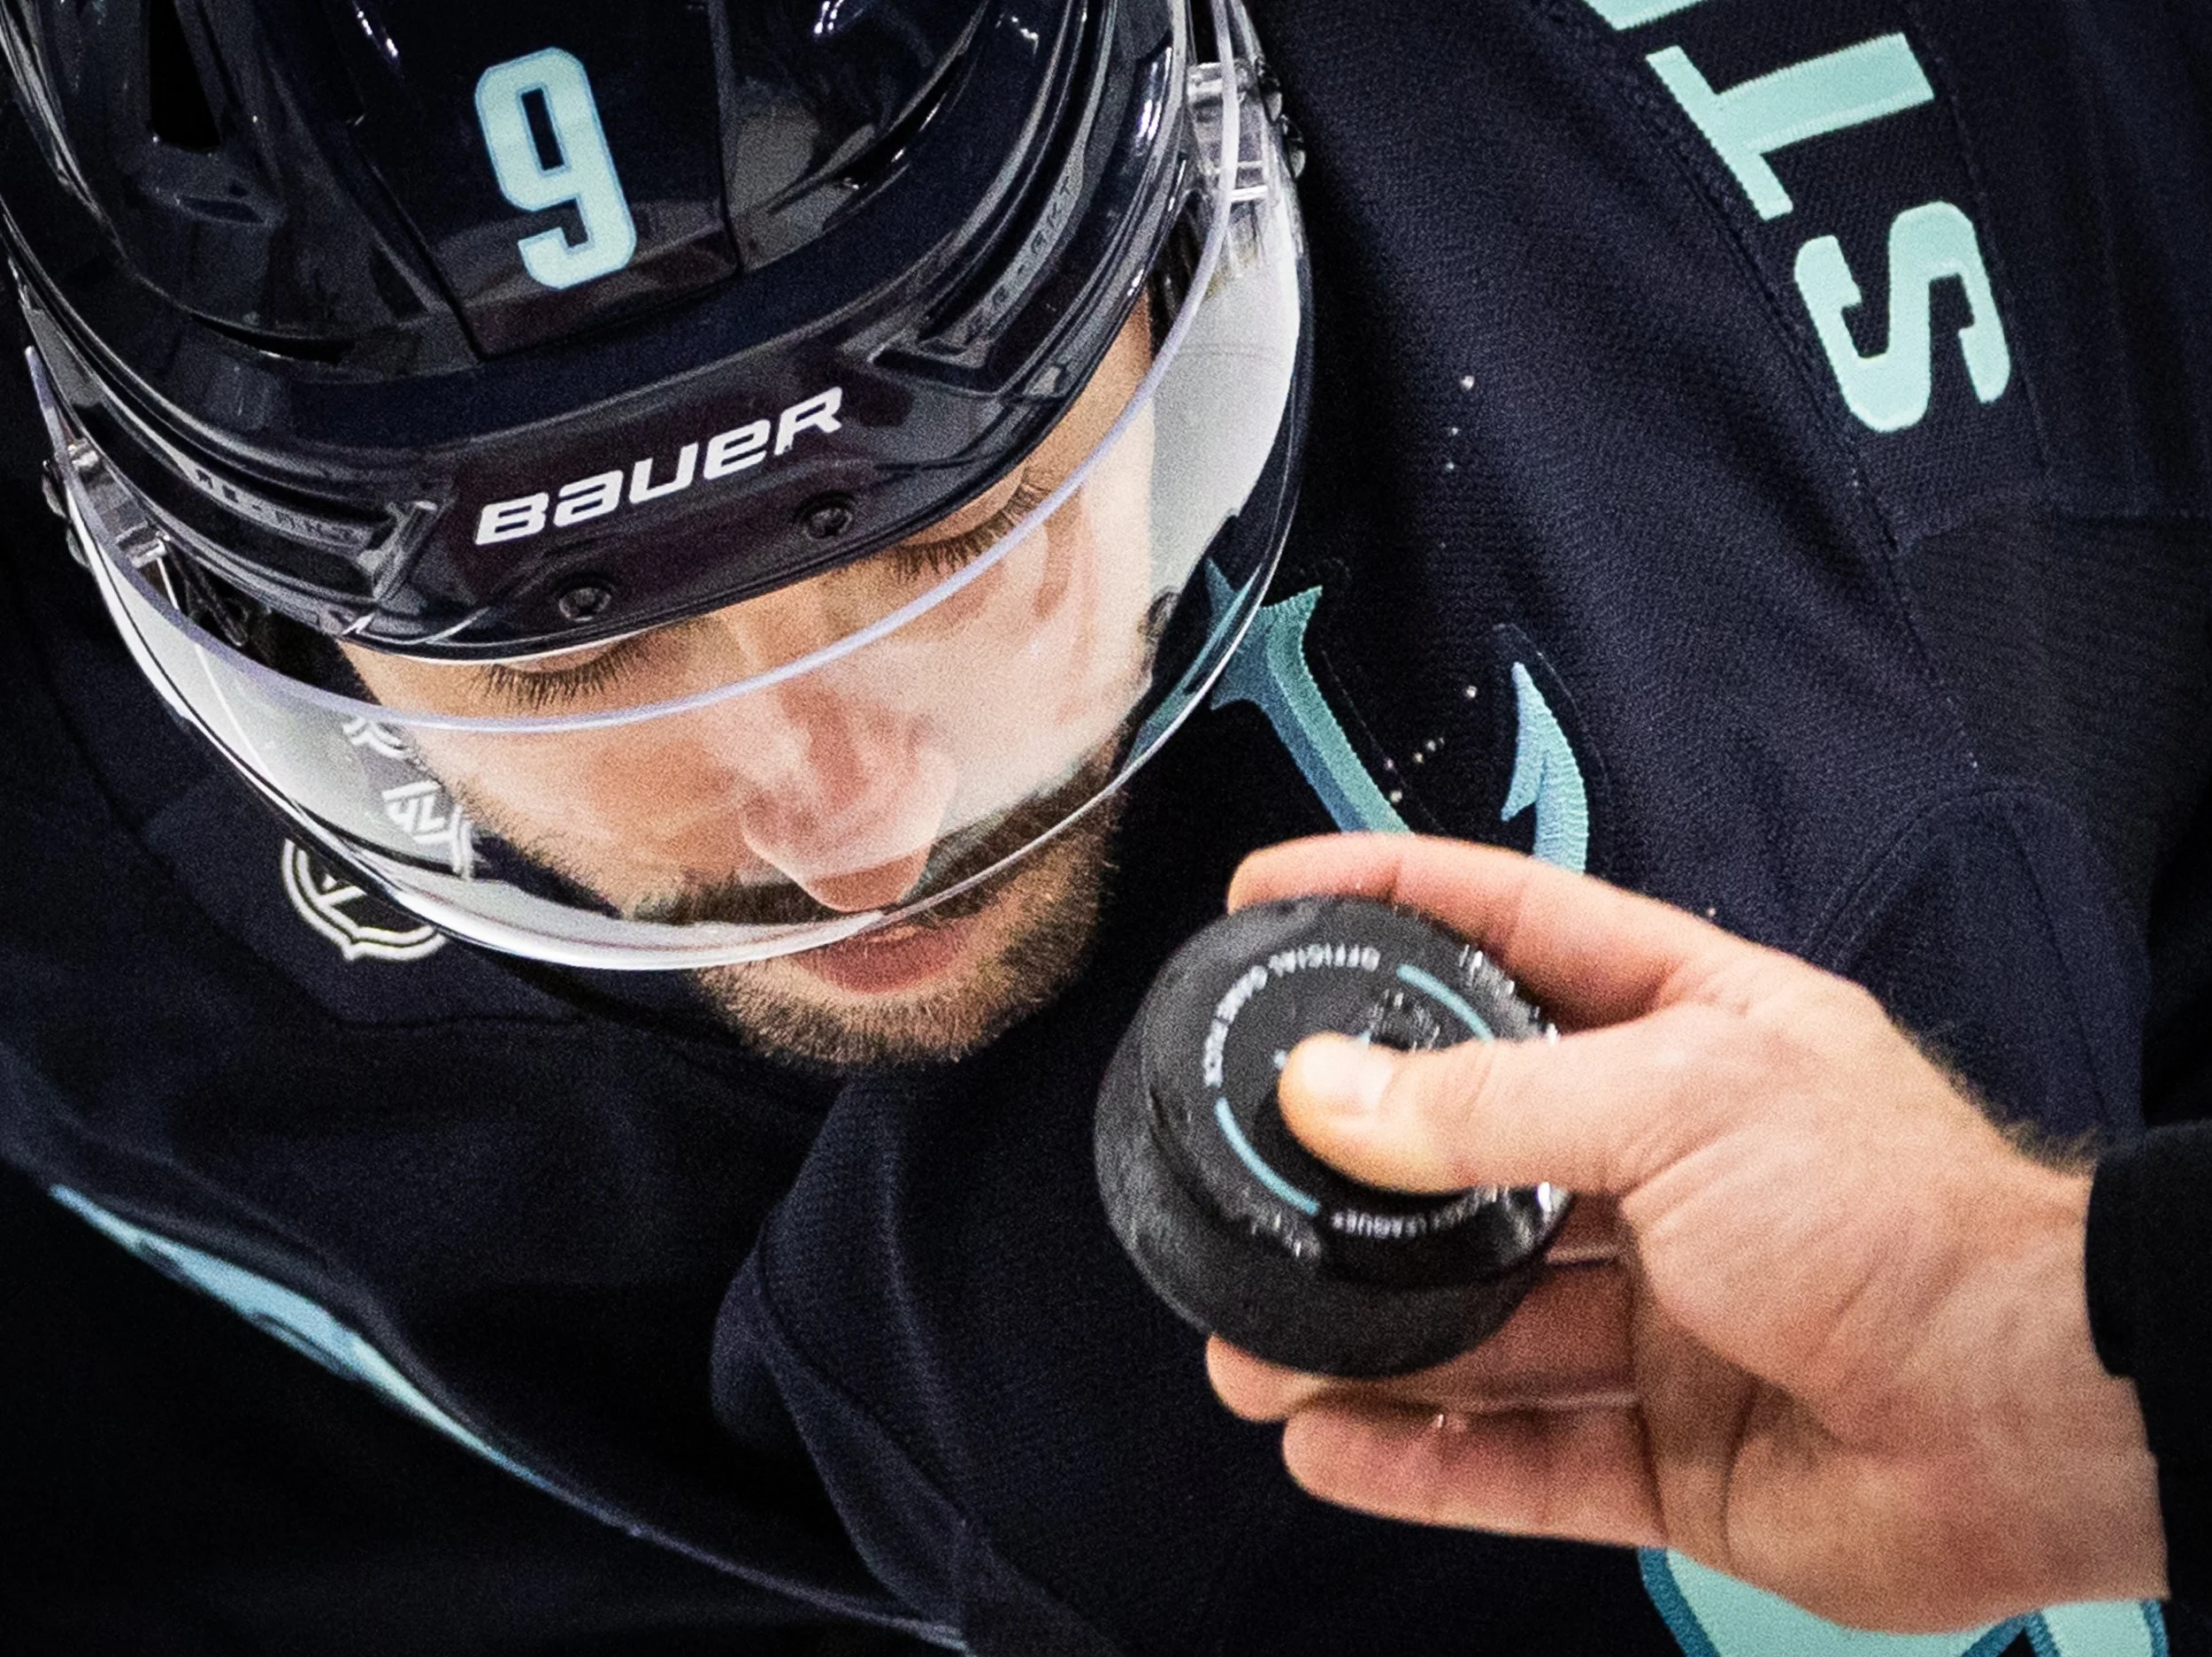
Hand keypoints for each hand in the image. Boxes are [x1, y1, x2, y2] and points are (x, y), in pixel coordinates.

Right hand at [1206, 834, 2163, 1631]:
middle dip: (1346, 1178)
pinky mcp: (1668, 1446)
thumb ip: (1489, 1101)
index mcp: (1685, 1033)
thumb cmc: (1898, 1211)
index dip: (1385, 899)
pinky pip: (1519, 1454)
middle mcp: (1664, 1166)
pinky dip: (1423, 1456)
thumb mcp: (1677, 1100)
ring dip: (1361, 1339)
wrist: (2039, 1417)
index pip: (1508, 933)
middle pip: (1466, 1157)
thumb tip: (1328, 1089)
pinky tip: (1333, 1442)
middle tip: (1237, 1182)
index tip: (1269, 894)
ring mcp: (1664, 1312)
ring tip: (1249, 1351)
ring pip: (1477, 1324)